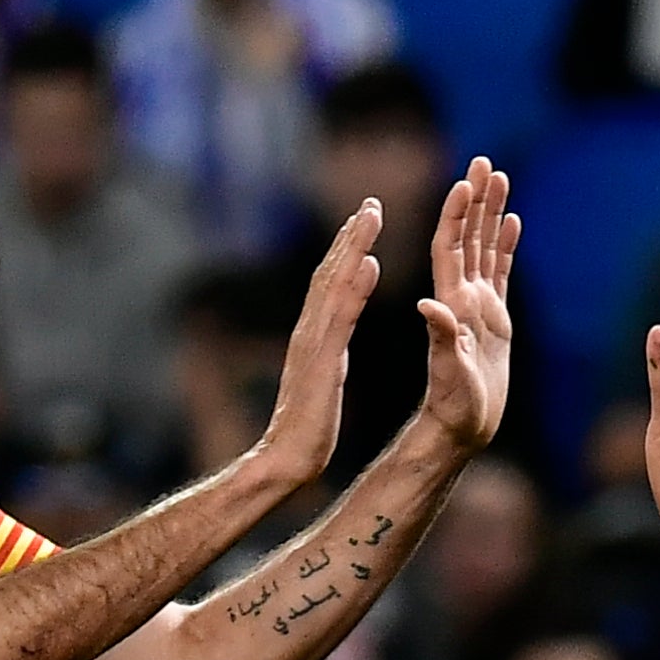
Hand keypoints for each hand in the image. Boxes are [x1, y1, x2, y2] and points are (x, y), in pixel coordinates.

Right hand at [251, 201, 383, 487]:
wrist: (287, 457)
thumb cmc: (308, 426)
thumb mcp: (324, 376)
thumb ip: (330, 347)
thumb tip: (339, 326)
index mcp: (313, 335)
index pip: (329, 284)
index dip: (347, 251)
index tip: (364, 223)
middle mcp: (309, 330)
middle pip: (329, 272)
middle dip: (350, 236)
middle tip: (371, 203)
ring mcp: (312, 342)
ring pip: (332, 283)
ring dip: (352, 246)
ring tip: (372, 215)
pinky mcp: (321, 360)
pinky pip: (340, 317)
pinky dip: (354, 287)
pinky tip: (369, 263)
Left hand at [417, 156, 519, 450]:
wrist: (463, 428)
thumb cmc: (454, 408)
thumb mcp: (448, 374)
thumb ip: (441, 340)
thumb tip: (428, 307)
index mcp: (449, 304)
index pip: (450, 247)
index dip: (456, 214)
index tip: (465, 182)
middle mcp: (460, 298)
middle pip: (468, 237)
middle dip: (476, 200)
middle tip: (485, 162)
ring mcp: (477, 307)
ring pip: (485, 248)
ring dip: (491, 213)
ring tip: (500, 178)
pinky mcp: (493, 320)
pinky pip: (499, 273)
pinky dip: (504, 246)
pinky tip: (511, 222)